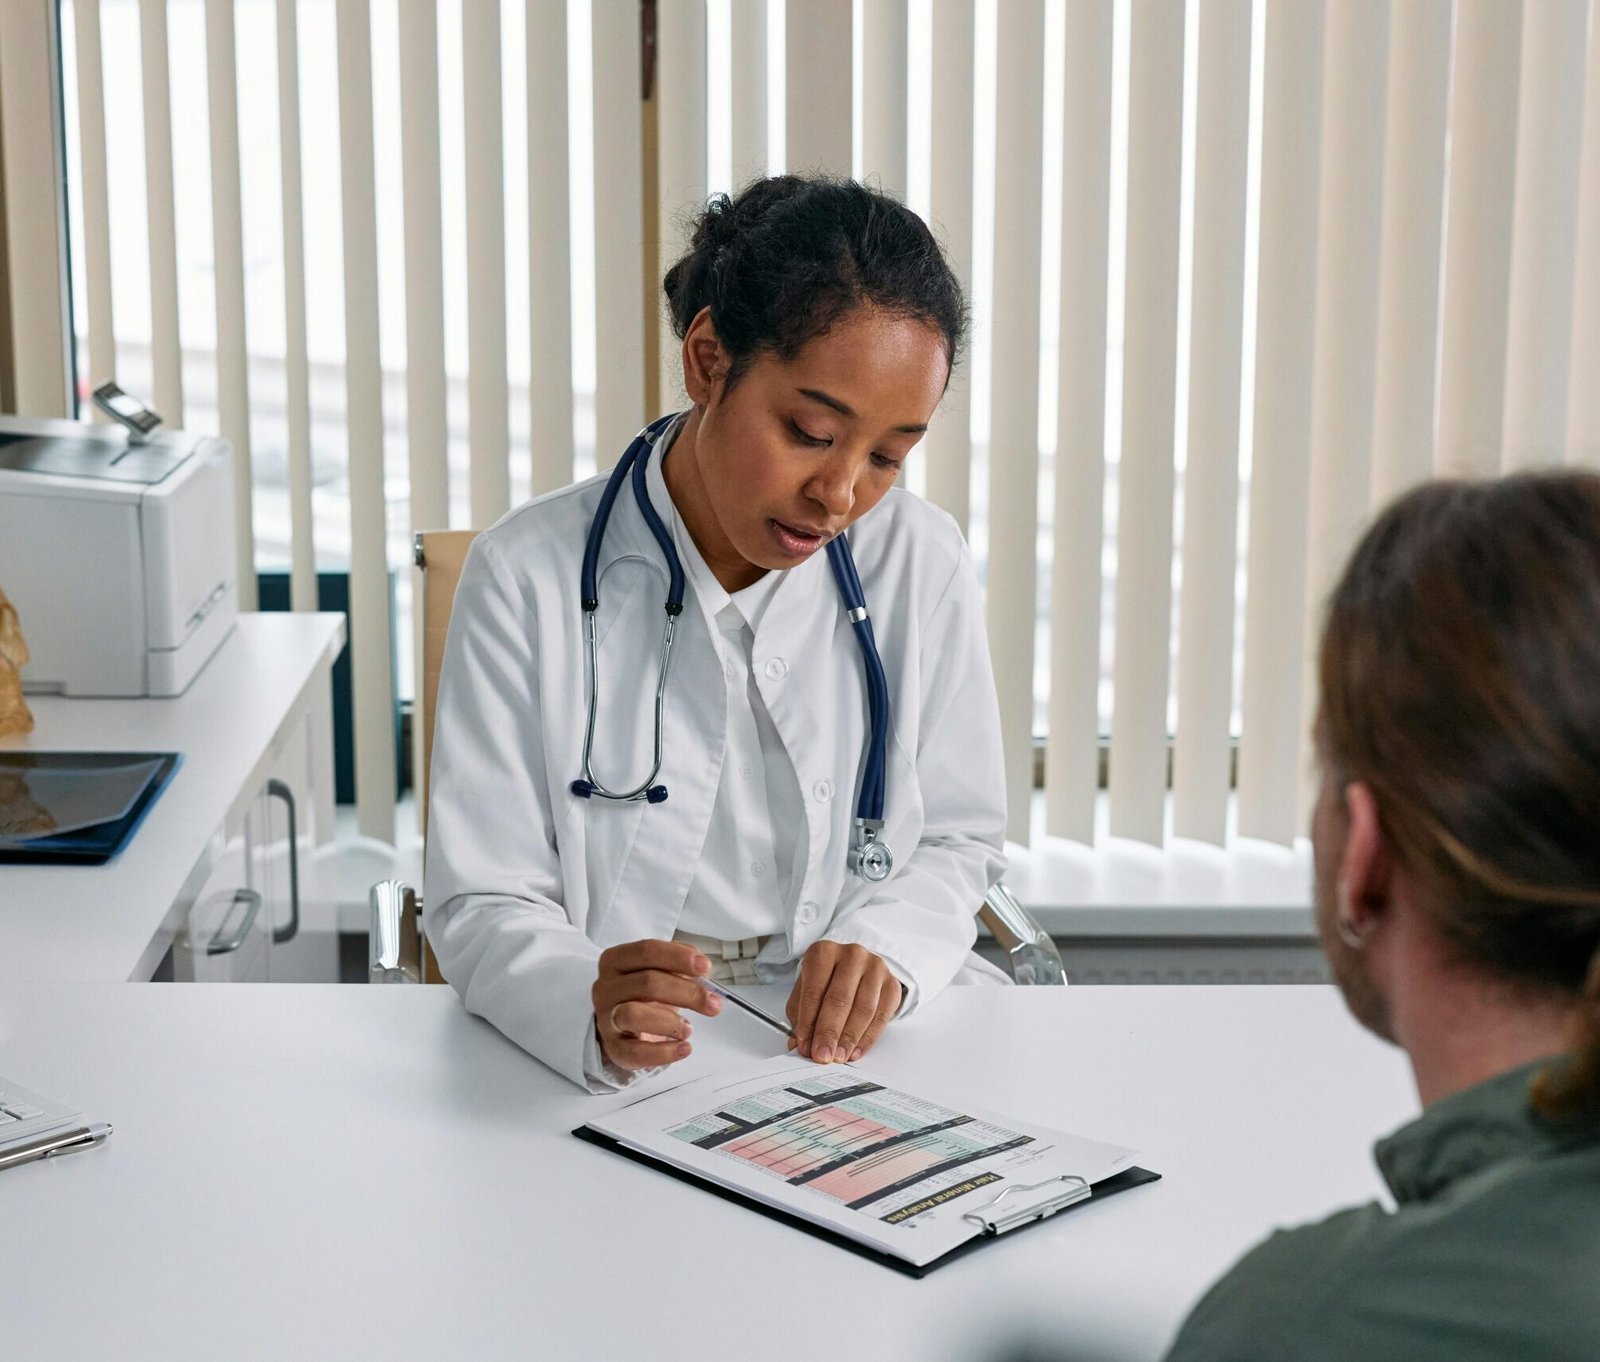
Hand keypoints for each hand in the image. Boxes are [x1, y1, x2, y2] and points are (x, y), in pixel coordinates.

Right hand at [592, 939, 720, 1072]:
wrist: (623, 1024)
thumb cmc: (645, 993)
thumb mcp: (660, 970)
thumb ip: (679, 964)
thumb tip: (702, 968)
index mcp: (616, 960)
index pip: (646, 951)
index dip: (677, 957)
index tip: (705, 967)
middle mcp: (606, 987)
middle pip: (646, 983)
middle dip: (686, 992)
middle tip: (713, 1004)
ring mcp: (606, 1018)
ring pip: (633, 1015)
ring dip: (670, 1021)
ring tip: (690, 1028)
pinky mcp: (612, 1047)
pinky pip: (634, 1052)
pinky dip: (663, 1052)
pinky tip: (684, 1048)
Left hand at [785, 941, 901, 1064]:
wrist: (856, 968)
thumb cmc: (826, 981)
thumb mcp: (806, 992)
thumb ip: (801, 1018)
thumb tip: (800, 1046)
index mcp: (824, 952)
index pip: (814, 989)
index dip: (808, 1021)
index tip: (805, 1045)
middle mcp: (851, 955)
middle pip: (840, 999)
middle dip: (829, 1032)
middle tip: (822, 1055)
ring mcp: (875, 967)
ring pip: (864, 1008)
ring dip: (849, 1037)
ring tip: (839, 1056)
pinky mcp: (891, 983)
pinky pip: (882, 1015)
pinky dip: (867, 1038)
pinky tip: (855, 1050)